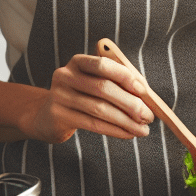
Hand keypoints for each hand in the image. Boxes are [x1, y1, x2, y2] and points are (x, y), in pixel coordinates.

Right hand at [24, 53, 154, 142]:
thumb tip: (145, 93)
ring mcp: (59, 96)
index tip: (143, 90)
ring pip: (99, 109)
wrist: (46, 115)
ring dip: (125, 121)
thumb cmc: (81, 96)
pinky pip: (92, 124)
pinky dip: (114, 130)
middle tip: (148, 116)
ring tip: (143, 129)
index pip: (102, 64)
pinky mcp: (58, 116)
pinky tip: (128, 134)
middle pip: (102, 88)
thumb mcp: (94, 83)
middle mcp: (66, 75)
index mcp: (78, 62)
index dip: (124, 76)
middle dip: (130, 103)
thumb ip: (117, 83)